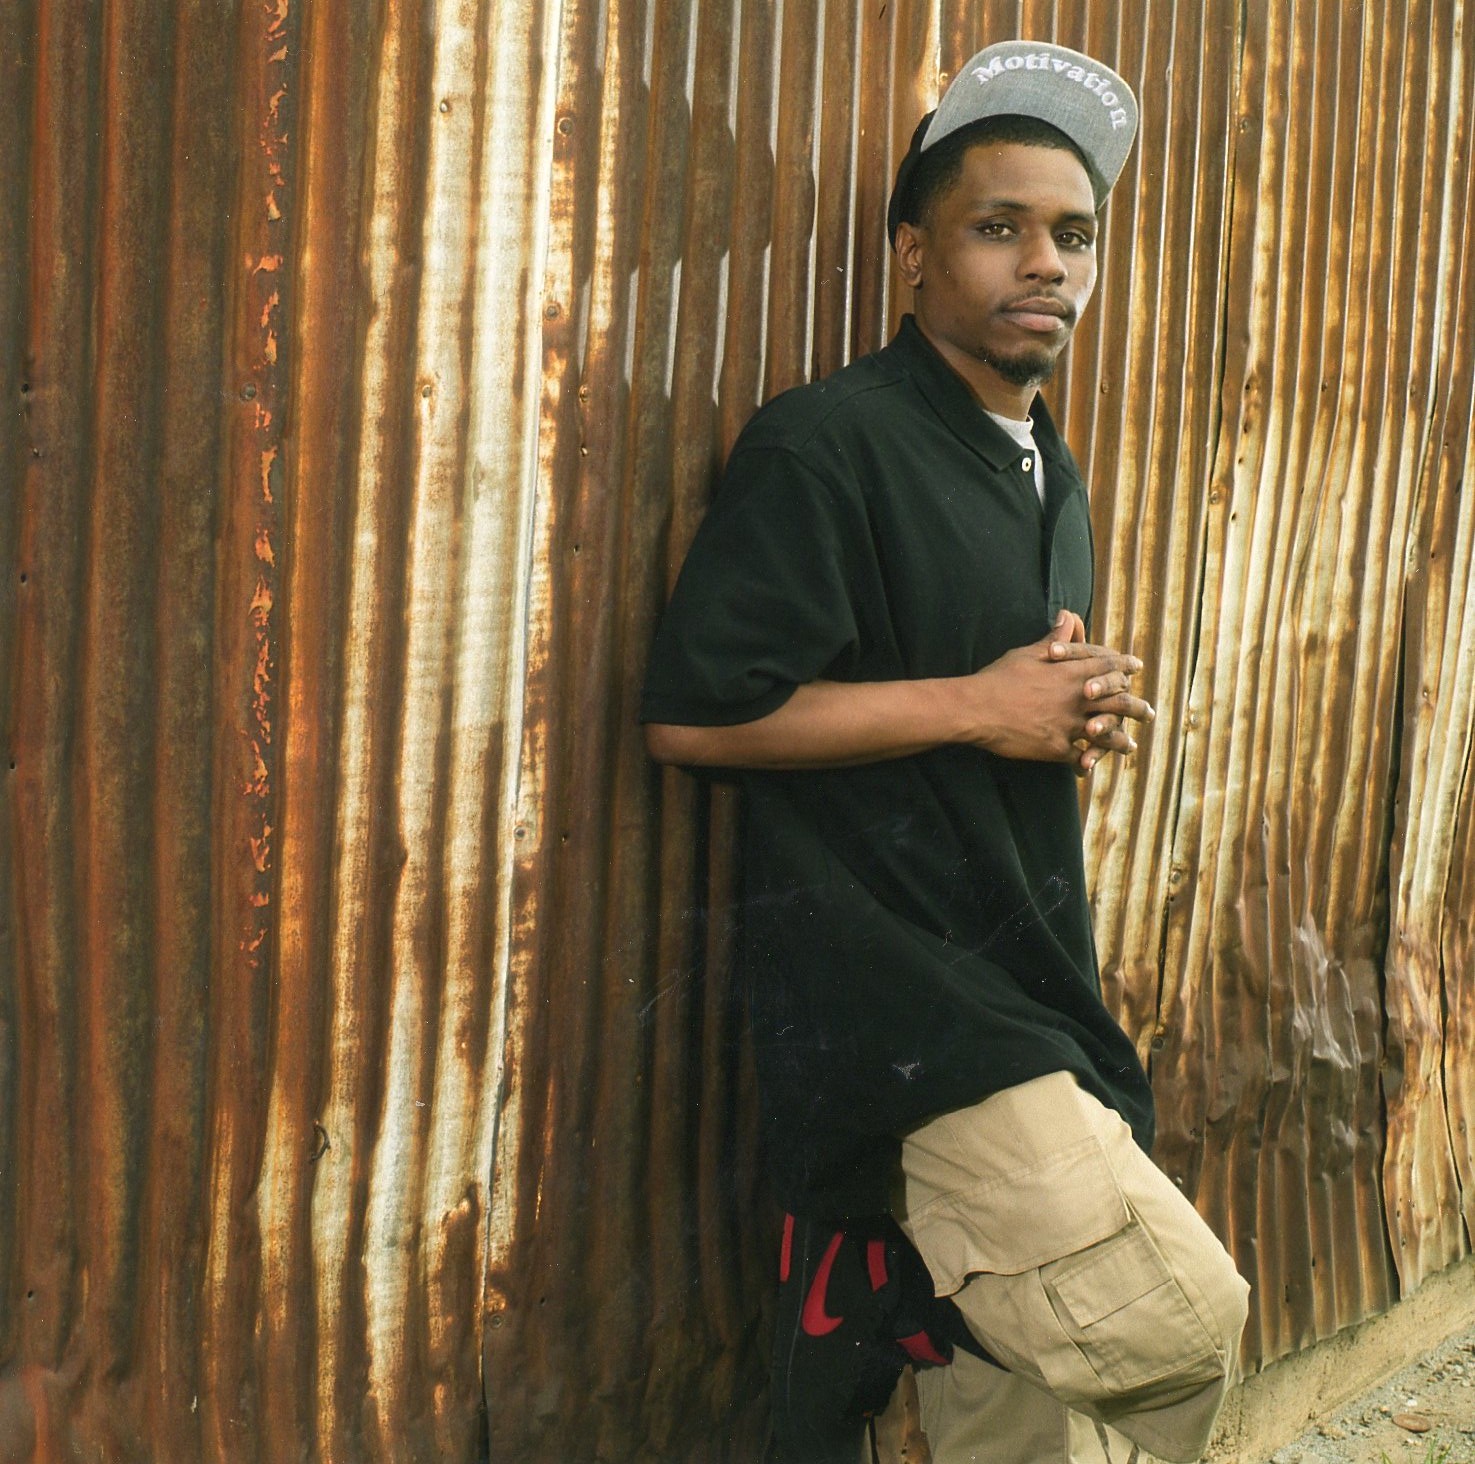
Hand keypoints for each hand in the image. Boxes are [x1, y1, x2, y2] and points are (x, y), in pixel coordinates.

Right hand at [963, 611, 1153, 771]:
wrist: (976, 708)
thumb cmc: (999, 677)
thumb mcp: (1028, 653)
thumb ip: (1054, 640)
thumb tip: (1069, 617)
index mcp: (1071, 673)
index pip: (1109, 667)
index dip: (1125, 667)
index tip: (1136, 668)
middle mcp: (1076, 698)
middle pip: (1118, 702)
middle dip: (1137, 708)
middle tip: (1149, 713)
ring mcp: (1068, 725)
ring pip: (1106, 734)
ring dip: (1121, 741)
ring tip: (1130, 747)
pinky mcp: (1055, 747)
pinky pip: (1079, 757)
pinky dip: (1086, 762)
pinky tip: (1090, 767)